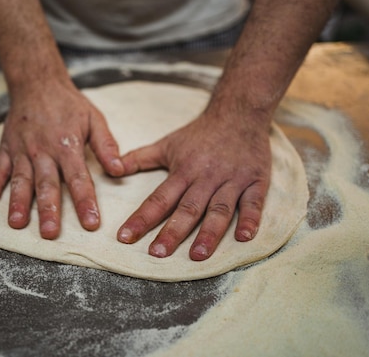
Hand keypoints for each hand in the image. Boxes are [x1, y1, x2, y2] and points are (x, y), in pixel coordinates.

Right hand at [0, 80, 123, 238]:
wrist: (37, 82)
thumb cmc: (69, 104)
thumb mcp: (94, 119)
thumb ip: (106, 145)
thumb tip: (119, 171)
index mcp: (67, 145)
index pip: (78, 178)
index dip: (84, 202)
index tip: (90, 223)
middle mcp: (43, 150)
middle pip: (46, 184)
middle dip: (48, 210)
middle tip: (49, 233)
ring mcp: (22, 149)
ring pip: (21, 179)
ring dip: (18, 201)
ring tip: (16, 223)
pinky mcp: (7, 147)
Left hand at [116, 108, 270, 260]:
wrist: (238, 112)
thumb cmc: (199, 133)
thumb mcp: (167, 144)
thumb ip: (139, 158)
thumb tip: (112, 169)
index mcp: (183, 170)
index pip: (158, 198)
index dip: (141, 218)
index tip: (125, 237)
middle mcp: (206, 177)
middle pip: (188, 208)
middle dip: (172, 232)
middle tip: (157, 254)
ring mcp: (233, 179)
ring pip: (220, 209)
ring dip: (209, 233)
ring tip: (198, 255)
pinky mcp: (256, 180)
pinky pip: (254, 202)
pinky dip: (251, 219)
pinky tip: (244, 238)